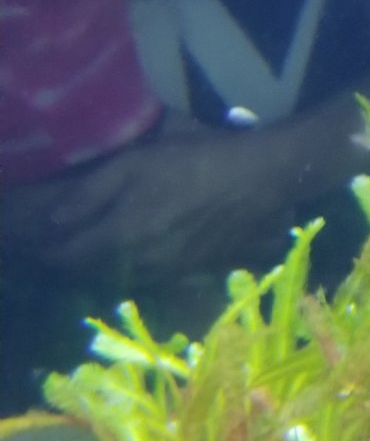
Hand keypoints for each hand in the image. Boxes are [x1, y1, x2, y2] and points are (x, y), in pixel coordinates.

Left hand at [0, 127, 297, 276]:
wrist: (262, 178)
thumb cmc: (195, 162)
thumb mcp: (134, 165)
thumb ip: (90, 195)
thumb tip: (52, 222)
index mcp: (123, 237)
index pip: (70, 258)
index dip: (49, 252)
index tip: (37, 242)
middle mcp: (145, 264)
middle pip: (97, 273)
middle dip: (77, 261)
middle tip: (65, 243)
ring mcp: (174, 271)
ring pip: (127, 278)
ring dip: (110, 267)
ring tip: (104, 248)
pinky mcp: (199, 271)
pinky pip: (159, 276)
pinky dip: (143, 267)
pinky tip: (148, 249)